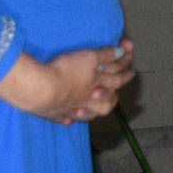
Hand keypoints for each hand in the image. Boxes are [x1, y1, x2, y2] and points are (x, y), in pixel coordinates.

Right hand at [0, 38, 136, 124]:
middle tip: (117, 95)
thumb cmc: (65, 72)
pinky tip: (69, 119)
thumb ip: (105, 55)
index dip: (125, 72)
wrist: (39, 90)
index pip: (117, 79)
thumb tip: (121, 53)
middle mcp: (86, 100)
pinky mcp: (53, 113)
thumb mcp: (88, 57)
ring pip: (87, 114)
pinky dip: (69, 118)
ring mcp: (69, 109)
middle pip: (104, 103)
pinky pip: (64, 118)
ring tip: (95, 108)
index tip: (134, 71)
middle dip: (113, 97)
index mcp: (96, 85)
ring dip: (94, 111)